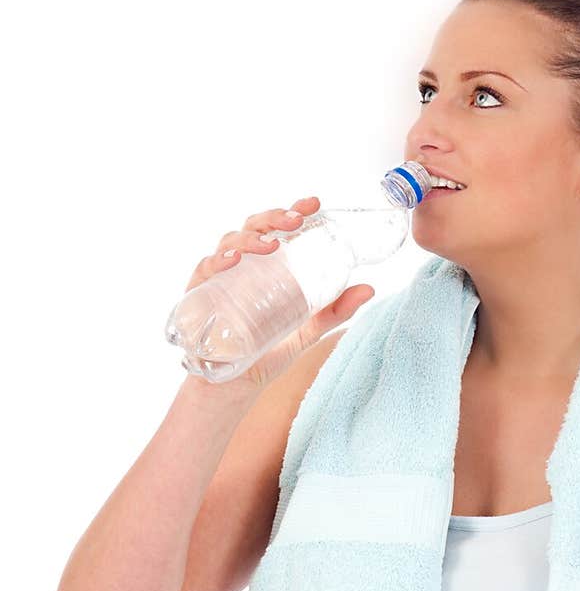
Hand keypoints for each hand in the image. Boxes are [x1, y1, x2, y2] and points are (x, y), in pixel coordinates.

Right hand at [183, 195, 374, 391]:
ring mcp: (220, 276)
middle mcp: (243, 264)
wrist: (235, 386)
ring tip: (272, 244)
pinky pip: (204, 268)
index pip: (279, 228)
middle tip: (296, 221)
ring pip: (230, 242)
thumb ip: (335, 311)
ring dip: (251, 238)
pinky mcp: (199, 293)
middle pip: (254, 227)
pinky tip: (232, 261)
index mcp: (268, 265)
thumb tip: (369, 289)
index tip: (314, 204)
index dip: (293, 210)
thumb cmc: (267, 351)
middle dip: (274, 217)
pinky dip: (217, 260)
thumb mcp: (307, 331)